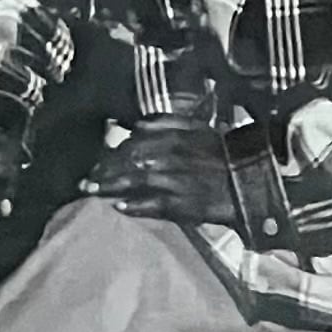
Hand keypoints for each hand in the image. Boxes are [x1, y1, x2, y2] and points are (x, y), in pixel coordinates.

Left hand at [77, 123, 232, 226]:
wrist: (246, 177)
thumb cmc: (221, 151)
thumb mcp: (194, 128)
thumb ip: (163, 124)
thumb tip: (134, 126)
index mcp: (170, 137)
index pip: (131, 144)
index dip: (111, 153)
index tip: (98, 161)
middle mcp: (166, 158)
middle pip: (125, 163)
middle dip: (103, 171)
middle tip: (85, 180)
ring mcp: (171, 182)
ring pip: (132, 183)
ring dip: (109, 188)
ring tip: (91, 192)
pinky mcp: (179, 204)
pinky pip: (151, 205)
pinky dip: (134, 206)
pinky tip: (118, 207)